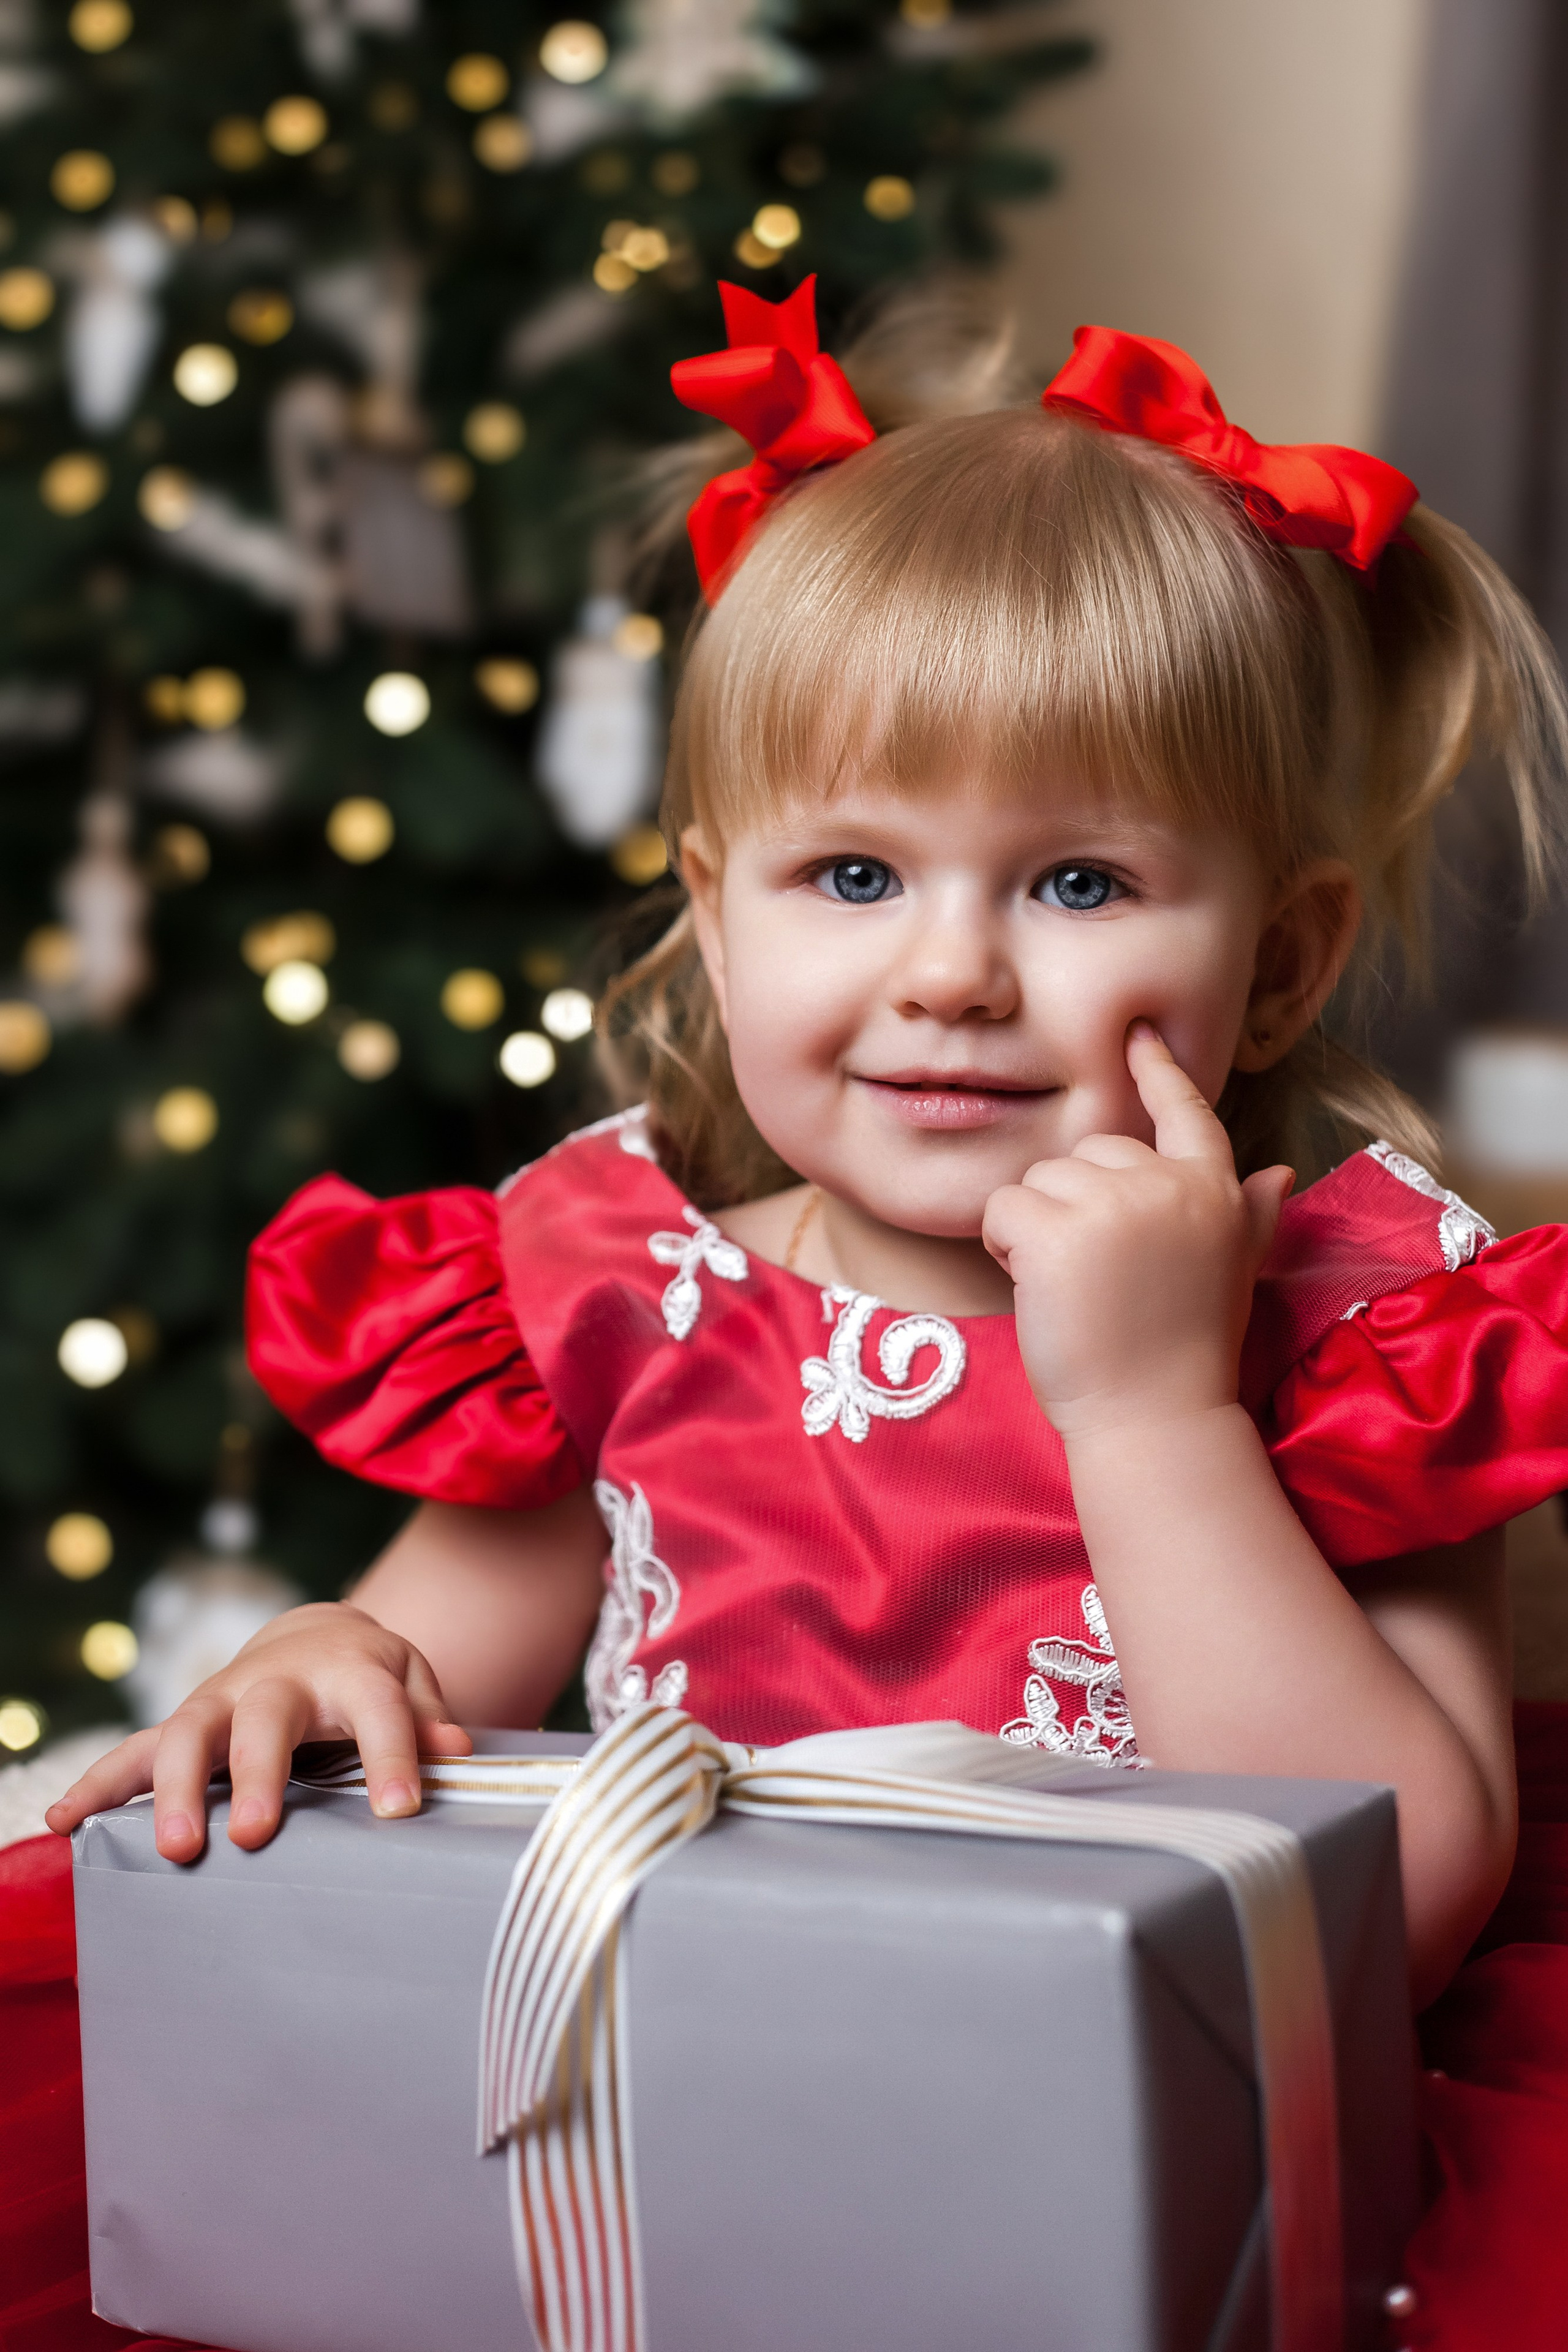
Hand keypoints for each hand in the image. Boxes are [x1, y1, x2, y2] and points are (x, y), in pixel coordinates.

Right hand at [43, 1602, 471, 1862]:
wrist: (321, 1636)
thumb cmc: (372, 1677)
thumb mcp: (413, 1684)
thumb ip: (429, 1718)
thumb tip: (457, 1750)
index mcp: (352, 1672)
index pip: (379, 1714)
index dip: (393, 1759)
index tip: (401, 1811)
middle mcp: (280, 1682)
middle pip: (265, 1720)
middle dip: (255, 1774)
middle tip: (253, 1834)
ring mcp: (225, 1701)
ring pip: (190, 1733)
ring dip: (174, 1789)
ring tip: (174, 1848)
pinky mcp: (187, 1725)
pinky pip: (134, 1752)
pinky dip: (99, 1784)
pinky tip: (64, 1822)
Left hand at [982, 1022, 1292, 1440]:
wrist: (1156, 1419)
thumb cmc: (1186, 1353)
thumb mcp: (1232, 1272)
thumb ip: (1251, 1215)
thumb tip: (1280, 1172)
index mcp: (1214, 1191)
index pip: (1187, 1112)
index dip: (1160, 1072)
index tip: (1139, 1033)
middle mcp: (1168, 1185)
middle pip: (1090, 1151)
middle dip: (1078, 1205)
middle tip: (1103, 1278)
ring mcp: (1112, 1205)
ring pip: (1040, 1180)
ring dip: (1040, 1231)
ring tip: (1077, 1289)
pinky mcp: (1057, 1232)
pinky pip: (1003, 1209)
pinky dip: (1005, 1248)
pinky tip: (1041, 1290)